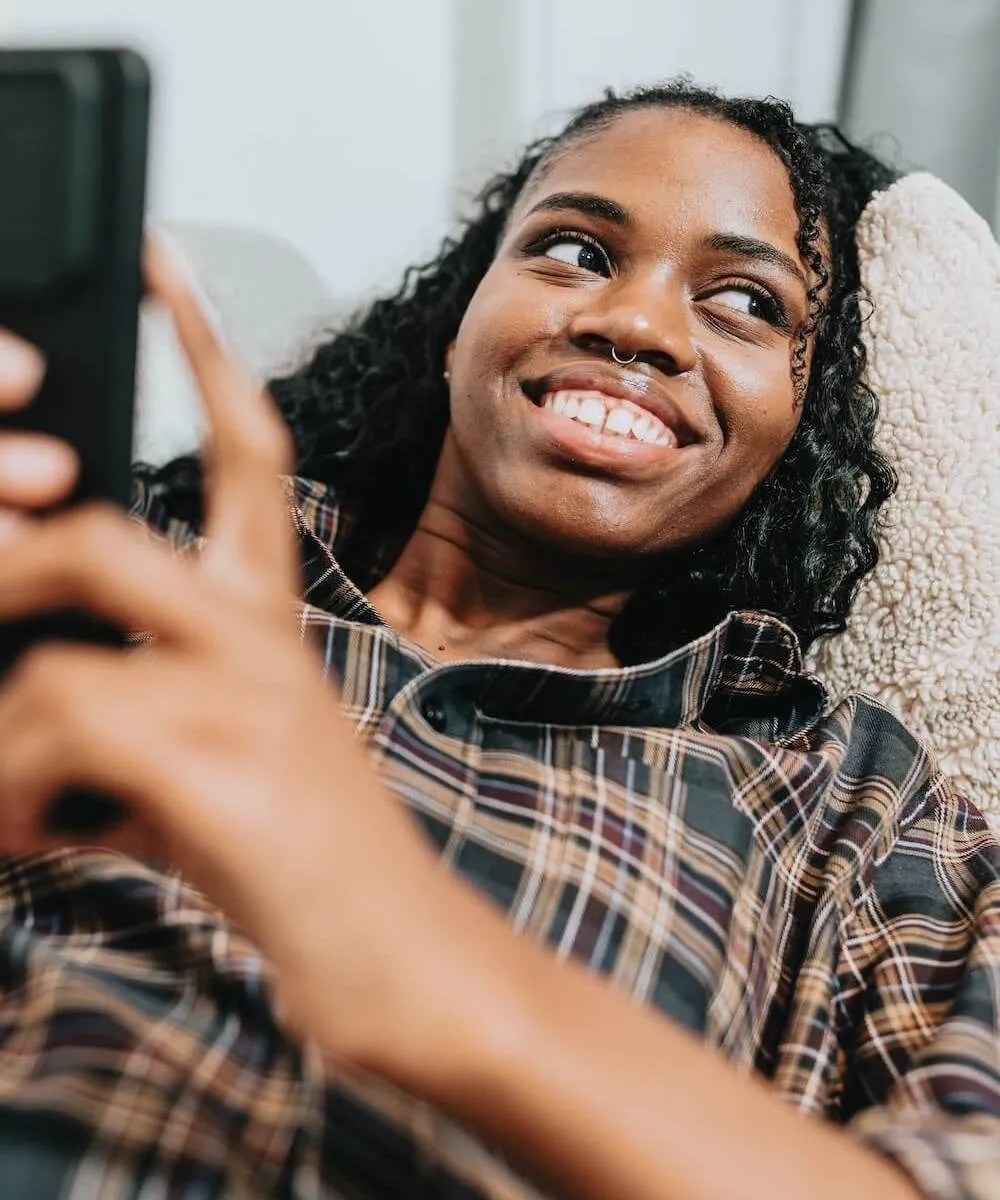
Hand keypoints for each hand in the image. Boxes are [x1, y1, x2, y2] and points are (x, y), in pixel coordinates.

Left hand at [0, 238, 463, 1068]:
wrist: (405, 965)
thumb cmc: (304, 862)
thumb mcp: (216, 762)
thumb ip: (135, 702)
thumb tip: (33, 686)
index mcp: (268, 628)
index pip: (250, 450)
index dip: (207, 349)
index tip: (160, 264)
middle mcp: (263, 640)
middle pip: (109, 525)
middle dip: (9, 555)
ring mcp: (250, 694)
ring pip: (68, 618)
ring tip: (7, 801)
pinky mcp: (225, 766)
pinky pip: (66, 717)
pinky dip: (16, 791)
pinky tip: (40, 841)